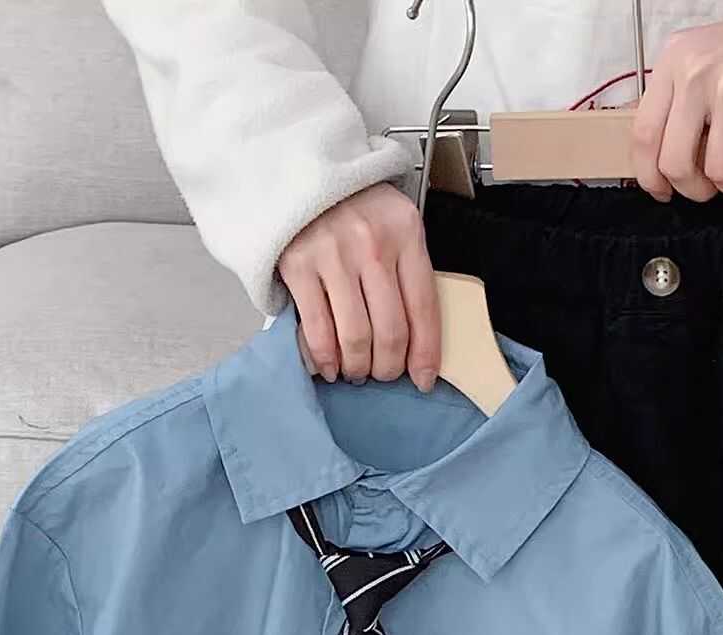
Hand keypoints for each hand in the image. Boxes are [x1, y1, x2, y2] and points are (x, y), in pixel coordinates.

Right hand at [278, 183, 440, 391]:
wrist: (297, 168)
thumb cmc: (349, 202)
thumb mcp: (392, 222)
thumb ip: (405, 268)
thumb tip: (415, 335)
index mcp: (405, 233)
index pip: (424, 308)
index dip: (425, 353)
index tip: (423, 378)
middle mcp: (372, 244)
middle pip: (391, 330)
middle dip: (389, 366)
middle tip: (383, 374)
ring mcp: (334, 255)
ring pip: (356, 336)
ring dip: (358, 366)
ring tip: (356, 371)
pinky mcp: (298, 266)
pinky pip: (318, 329)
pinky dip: (326, 358)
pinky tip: (330, 367)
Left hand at [632, 16, 722, 202]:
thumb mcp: (704, 57)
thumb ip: (677, 96)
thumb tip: (656, 148)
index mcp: (675, 61)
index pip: (643, 134)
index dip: (649, 175)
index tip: (660, 188)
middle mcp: (698, 75)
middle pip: (674, 162)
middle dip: (691, 189)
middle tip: (706, 190)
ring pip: (717, 172)